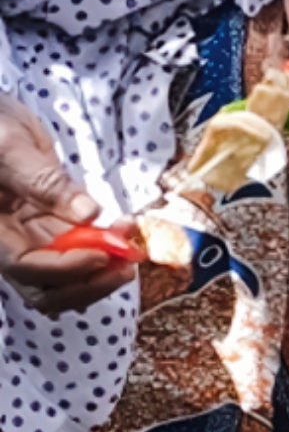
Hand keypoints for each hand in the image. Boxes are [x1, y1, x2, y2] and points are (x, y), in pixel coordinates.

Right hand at [0, 97, 135, 315]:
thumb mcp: (10, 145)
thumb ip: (44, 180)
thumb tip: (88, 212)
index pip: (25, 267)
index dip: (65, 268)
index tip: (102, 255)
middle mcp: (12, 241)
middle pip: (48, 286)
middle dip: (90, 282)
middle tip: (126, 265)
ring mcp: (34, 237)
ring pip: (69, 276)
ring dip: (104, 271)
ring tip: (133, 247)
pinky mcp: (55, 228)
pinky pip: (82, 250)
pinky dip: (107, 249)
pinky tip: (126, 231)